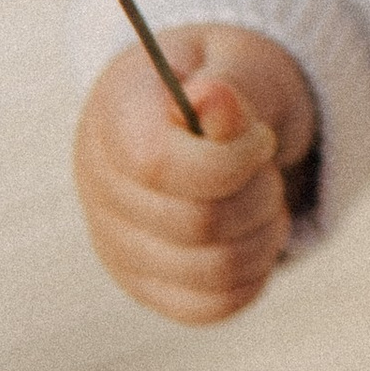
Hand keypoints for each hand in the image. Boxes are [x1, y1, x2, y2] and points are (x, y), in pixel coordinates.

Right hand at [74, 27, 318, 323]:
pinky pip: (211, 306)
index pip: (157, 164)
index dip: (228, 161)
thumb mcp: (240, 64)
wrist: (220, 117)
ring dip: (264, 234)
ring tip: (267, 196)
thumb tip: (212, 99)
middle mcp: (100, 187)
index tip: (261, 138)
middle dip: (259, 193)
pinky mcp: (145, 285)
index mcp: (115, 117)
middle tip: (269, 163)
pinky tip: (255, 233)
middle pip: (197, 223)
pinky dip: (253, 273)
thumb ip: (230, 86)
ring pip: (211, 272)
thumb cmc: (230, 85)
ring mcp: (118, 245)